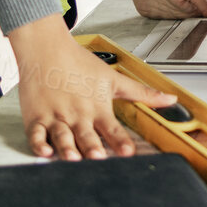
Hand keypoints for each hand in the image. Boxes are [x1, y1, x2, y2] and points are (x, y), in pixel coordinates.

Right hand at [9, 15, 173, 160]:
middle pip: (86, 135)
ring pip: (62, 137)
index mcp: (97, 106)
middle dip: (93, 147)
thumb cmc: (79, 63)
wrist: (47, 49)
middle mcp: (78, 114)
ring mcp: (56, 116)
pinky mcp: (36, 117)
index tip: (128, 152)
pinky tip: (44, 151)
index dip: (120, 141)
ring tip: (73, 158)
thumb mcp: (113, 78)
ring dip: (67, 148)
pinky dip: (39, 144)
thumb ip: (142, 93)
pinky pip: (36, 134)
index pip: (112, 128)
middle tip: (99, 157)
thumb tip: (170, 99)